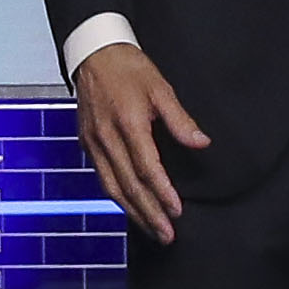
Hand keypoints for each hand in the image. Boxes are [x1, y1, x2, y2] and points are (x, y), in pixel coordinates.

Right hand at [71, 41, 208, 242]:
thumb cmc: (127, 68)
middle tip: (166, 235)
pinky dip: (117, 197)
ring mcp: (94, 143)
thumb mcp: (160, 87)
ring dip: (133, 212)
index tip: (177, 211)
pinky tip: (130, 208)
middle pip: (128, 185)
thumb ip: (180, 120)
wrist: (93, 54)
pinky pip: (102, 178)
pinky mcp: (87, 145)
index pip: (146, 168)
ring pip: (112, 187)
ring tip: (151, 230)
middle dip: (149, 213)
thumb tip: (201, 143)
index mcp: (128, 123)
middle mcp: (107, 138)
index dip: (162, 192)